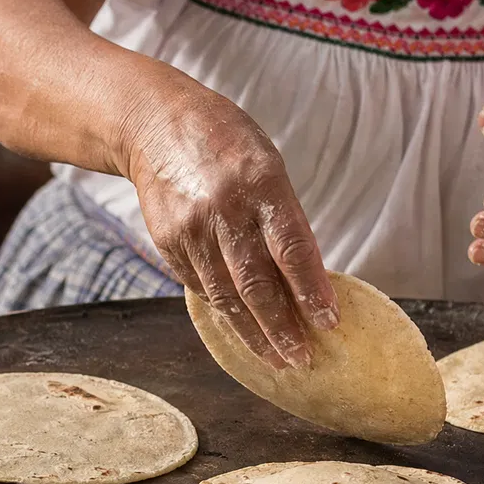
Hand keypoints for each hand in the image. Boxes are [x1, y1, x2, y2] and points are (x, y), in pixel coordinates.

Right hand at [125, 91, 338, 367]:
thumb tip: (308, 279)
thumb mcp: (267, 164)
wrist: (154, 123)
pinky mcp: (168, 242)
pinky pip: (201, 287)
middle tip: (302, 359)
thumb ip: (285, 218)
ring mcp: (191, 229)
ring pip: (226, 296)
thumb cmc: (226, 143)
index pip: (292, 249)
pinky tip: (243, 330)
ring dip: (253, 334)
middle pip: (256, 284)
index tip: (329, 323)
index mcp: (260, 183)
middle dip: (282, 328)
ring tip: (277, 359)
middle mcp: (223, 209)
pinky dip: (224, 312)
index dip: (311, 291)